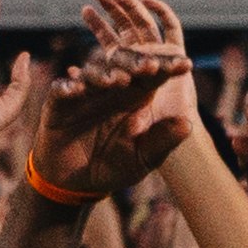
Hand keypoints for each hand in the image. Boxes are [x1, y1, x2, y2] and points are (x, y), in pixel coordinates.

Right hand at [31, 0, 193, 198]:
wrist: (75, 183)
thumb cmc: (113, 167)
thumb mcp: (142, 158)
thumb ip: (162, 141)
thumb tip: (188, 124)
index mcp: (136, 97)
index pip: (154, 76)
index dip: (168, 68)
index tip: (185, 66)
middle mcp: (111, 88)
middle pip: (124, 66)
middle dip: (137, 64)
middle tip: (150, 65)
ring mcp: (84, 93)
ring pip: (94, 74)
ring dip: (104, 75)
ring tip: (116, 80)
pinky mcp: (59, 102)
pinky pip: (61, 90)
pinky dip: (67, 88)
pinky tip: (75, 90)